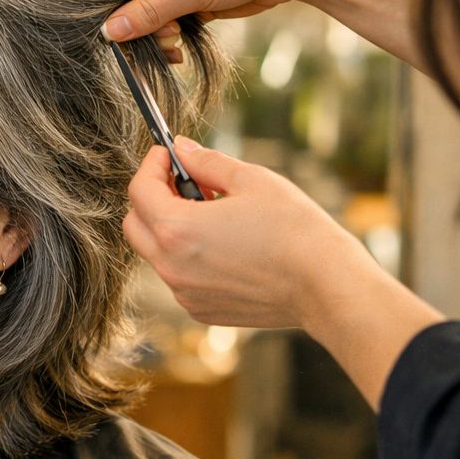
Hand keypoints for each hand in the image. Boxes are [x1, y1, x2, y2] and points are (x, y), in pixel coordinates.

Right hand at [91, 0, 304, 41]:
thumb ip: (148, 12)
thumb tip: (110, 32)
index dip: (109, 11)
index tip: (125, 34)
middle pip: (123, 1)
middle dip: (139, 26)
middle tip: (164, 37)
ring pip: (143, 16)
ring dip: (156, 35)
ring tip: (177, 41)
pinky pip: (163, 21)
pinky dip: (169, 37)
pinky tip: (181, 46)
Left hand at [125, 140, 444, 409]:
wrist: (324, 286)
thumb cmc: (294, 230)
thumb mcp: (252, 180)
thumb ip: (207, 162)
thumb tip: (181, 149)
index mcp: (177, 229)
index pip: (139, 191)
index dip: (151, 166)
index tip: (167, 155)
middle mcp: (170, 266)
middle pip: (135, 225)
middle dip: (151, 198)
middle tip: (186, 182)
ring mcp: (182, 292)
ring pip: (156, 252)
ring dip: (172, 228)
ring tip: (214, 213)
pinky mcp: (199, 309)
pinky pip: (178, 277)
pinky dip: (188, 256)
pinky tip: (225, 245)